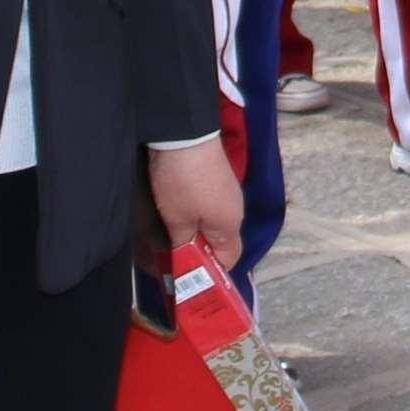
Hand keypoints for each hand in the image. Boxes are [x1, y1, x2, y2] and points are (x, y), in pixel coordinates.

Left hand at [147, 137, 244, 261]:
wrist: (185, 134)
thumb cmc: (183, 183)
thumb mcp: (177, 219)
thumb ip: (183, 245)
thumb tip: (186, 262)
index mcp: (230, 226)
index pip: (230, 260)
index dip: (211, 271)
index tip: (189, 276)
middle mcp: (235, 210)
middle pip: (223, 241)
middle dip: (202, 251)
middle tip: (177, 257)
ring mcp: (228, 192)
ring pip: (216, 222)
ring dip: (198, 231)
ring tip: (174, 235)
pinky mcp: (219, 177)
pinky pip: (212, 206)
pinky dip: (198, 214)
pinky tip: (179, 211)